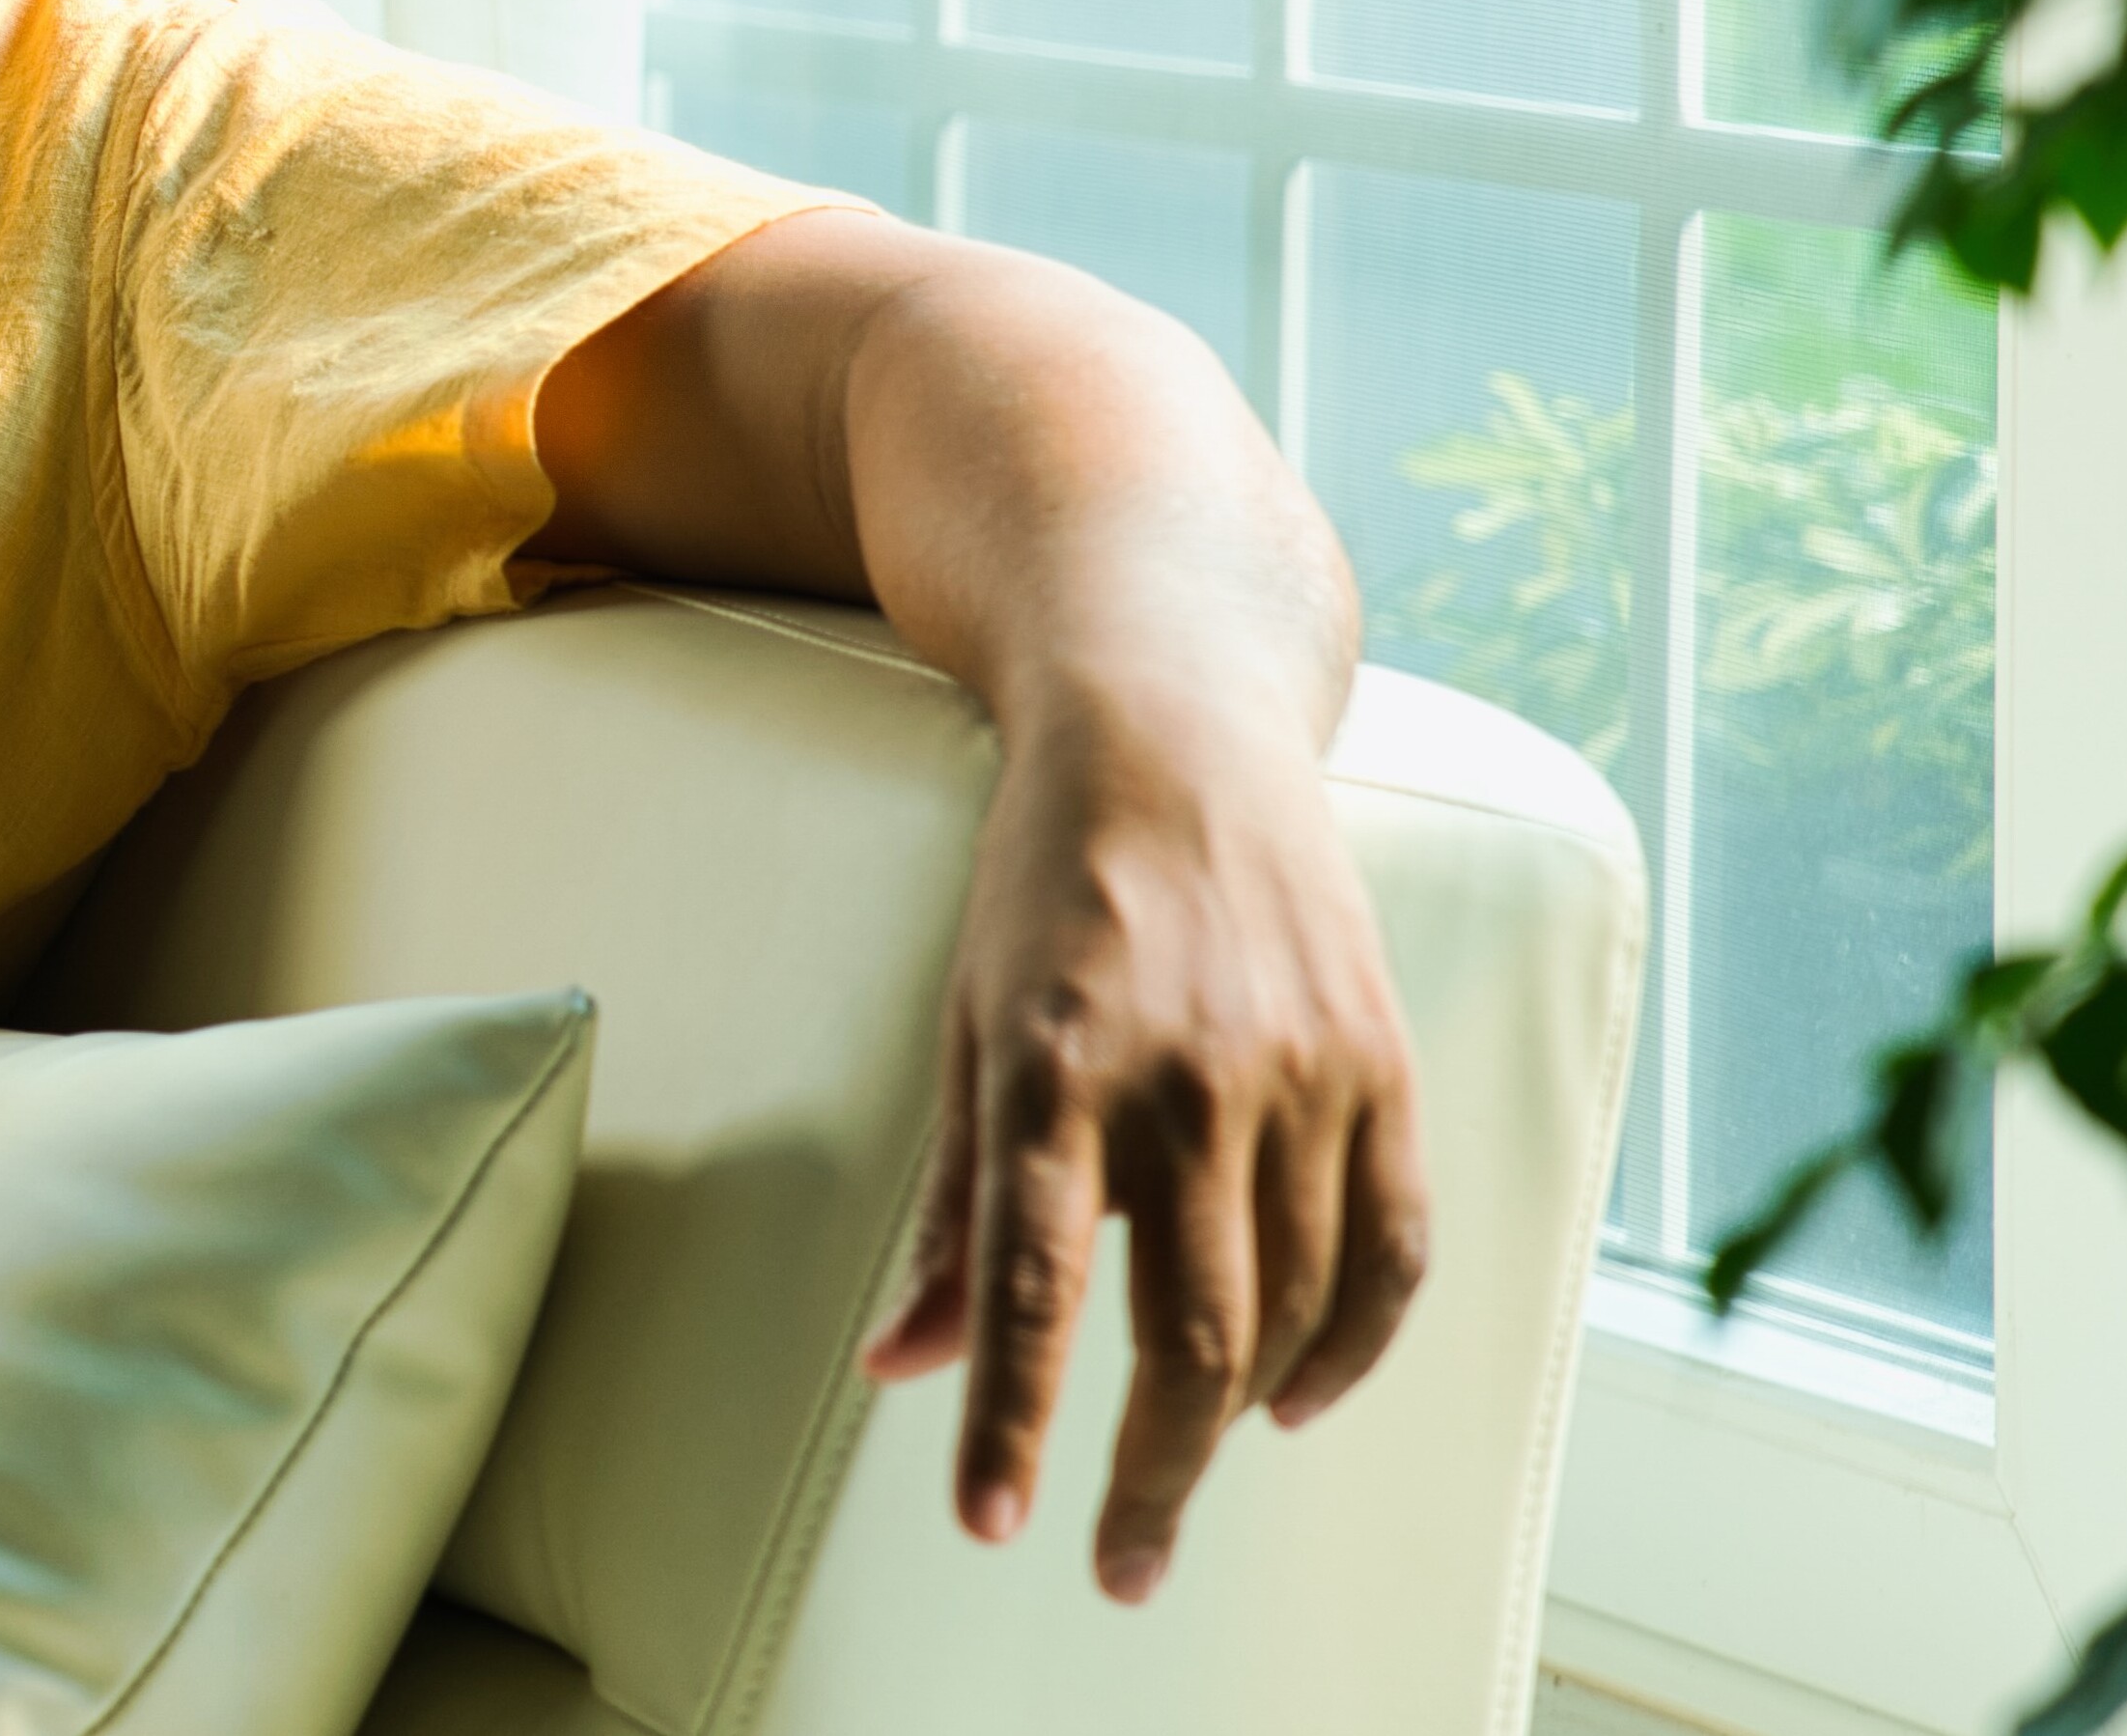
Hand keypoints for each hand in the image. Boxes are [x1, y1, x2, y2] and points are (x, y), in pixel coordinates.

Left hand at [863, 687, 1426, 1604]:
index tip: (991, 1524)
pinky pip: (1394, 1247)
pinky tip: (1291, 1398)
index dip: (1011, 1419)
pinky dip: (1353, 1346)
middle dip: (1149, 1474)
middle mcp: (1188, 1079)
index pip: (1031, 1286)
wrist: (1175, 732)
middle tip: (1117, 1564)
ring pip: (1294, 1308)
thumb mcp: (965, 1031)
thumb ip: (951, 1209)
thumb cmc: (1043, 886)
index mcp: (1054, 1070)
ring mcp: (1302, 1073)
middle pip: (1188, 1332)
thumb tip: (902, 1362)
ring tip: (1180, 1475)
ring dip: (1237, 1421)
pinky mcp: (1384, 1063)